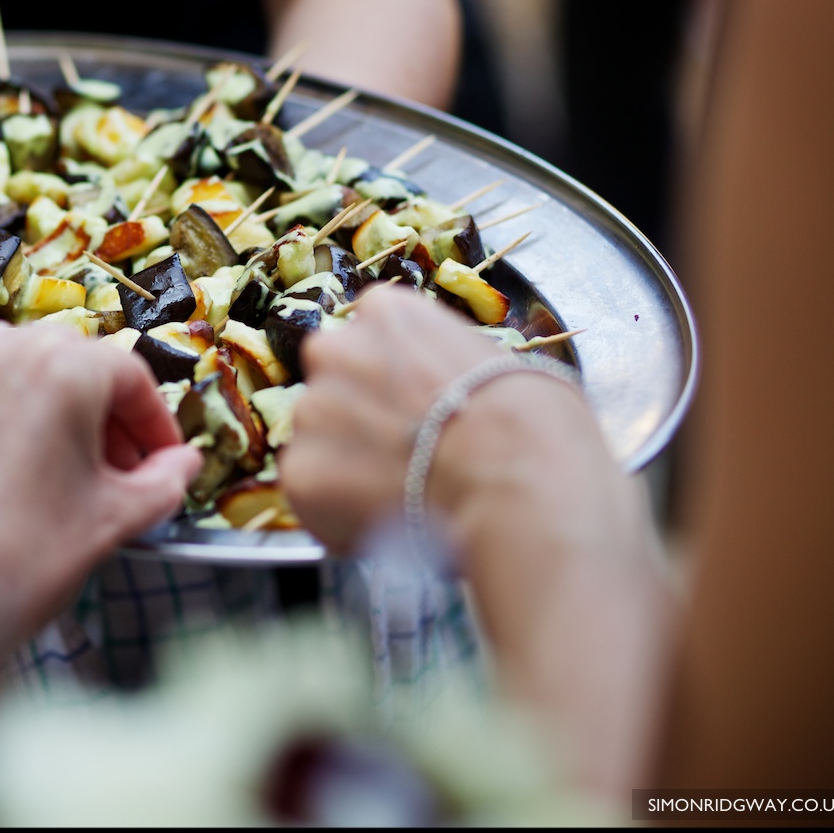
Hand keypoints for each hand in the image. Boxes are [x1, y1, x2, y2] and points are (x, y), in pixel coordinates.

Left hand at [0, 325, 200, 685]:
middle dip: (102, 410)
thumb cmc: (25, 558)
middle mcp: (2, 350)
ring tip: (60, 467)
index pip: (129, 377)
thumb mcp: (112, 520)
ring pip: (17, 369)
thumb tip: (182, 464)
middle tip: (116, 467)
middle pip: (72, 362)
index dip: (154, 423)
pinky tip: (5, 471)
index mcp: (63, 367)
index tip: (163, 462)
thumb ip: (161, 482)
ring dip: (49, 406)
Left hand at [279, 284, 598, 551]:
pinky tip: (383, 523)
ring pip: (320, 441)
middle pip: (334, 384)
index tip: (416, 408)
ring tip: (401, 494)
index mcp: (385, 312)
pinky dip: (337, 510)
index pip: (370, 338)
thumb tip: (455, 392)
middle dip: (359, 418)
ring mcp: (311, 411)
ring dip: (348, 466)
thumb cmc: (533, 426)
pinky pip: (313, 492)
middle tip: (404, 454)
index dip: (393, 379)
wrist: (516, 488)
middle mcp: (335, 349)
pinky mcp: (300, 472)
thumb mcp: (502, 363)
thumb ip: (451, 365)